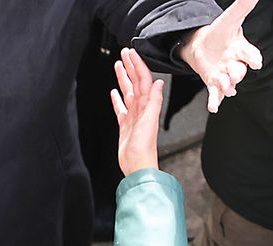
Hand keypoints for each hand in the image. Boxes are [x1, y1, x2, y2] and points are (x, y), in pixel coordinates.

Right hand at [111, 49, 164, 176]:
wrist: (138, 166)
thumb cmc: (144, 148)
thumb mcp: (150, 121)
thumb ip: (154, 101)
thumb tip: (158, 82)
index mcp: (147, 105)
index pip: (143, 80)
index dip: (137, 65)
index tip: (131, 53)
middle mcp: (141, 108)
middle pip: (135, 82)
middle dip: (130, 67)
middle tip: (124, 53)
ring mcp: (133, 116)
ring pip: (127, 92)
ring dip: (123, 79)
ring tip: (118, 67)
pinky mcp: (125, 125)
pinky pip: (121, 108)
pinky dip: (117, 99)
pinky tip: (114, 93)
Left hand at [179, 0, 262, 112]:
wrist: (203, 45)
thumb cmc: (220, 33)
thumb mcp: (230, 19)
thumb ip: (242, 7)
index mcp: (241, 50)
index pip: (250, 54)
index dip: (253, 58)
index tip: (257, 62)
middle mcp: (235, 65)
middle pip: (239, 71)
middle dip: (237, 74)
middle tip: (235, 75)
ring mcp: (225, 76)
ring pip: (229, 84)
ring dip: (227, 86)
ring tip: (226, 88)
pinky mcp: (214, 84)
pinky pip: (216, 94)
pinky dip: (215, 101)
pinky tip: (213, 107)